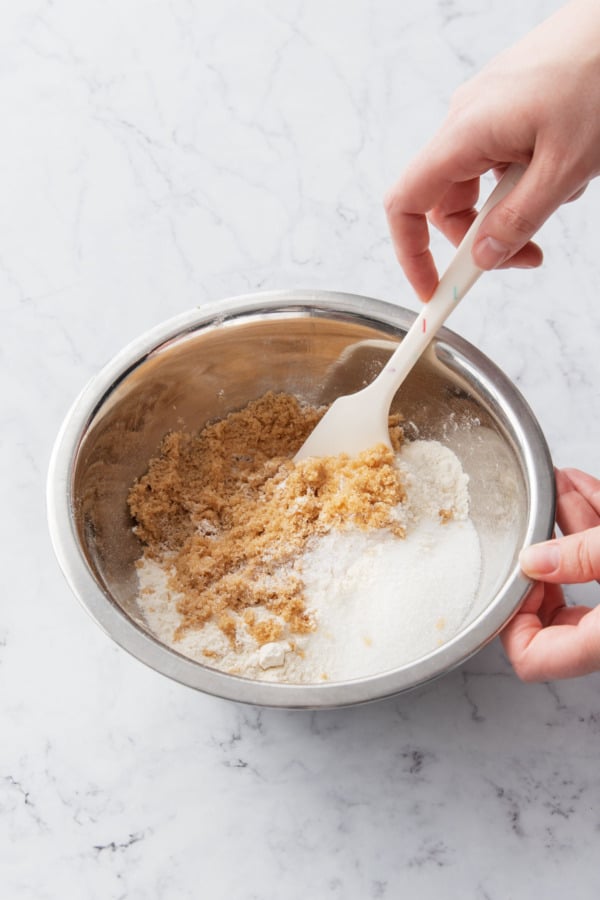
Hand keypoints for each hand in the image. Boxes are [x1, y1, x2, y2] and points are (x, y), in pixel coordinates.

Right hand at [384, 0, 599, 299]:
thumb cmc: (599, 73)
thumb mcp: (563, 166)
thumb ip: (519, 220)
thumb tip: (484, 258)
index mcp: (464, 133)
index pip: (406, 204)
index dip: (412, 254)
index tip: (433, 290)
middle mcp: (465, 121)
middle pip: (447, 202)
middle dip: (482, 238)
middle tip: (528, 257)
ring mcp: (485, 111)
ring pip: (480, 183)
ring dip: (514, 206)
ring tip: (564, 191)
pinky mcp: (508, 105)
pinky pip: (501, 158)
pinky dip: (527, 178)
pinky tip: (565, 167)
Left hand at [500, 468, 599, 680]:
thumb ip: (583, 555)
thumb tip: (535, 559)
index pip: (531, 658)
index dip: (510, 620)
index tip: (515, 576)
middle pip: (556, 614)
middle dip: (543, 557)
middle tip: (537, 528)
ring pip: (586, 575)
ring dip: (572, 528)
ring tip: (561, 485)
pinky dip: (596, 523)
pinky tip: (584, 488)